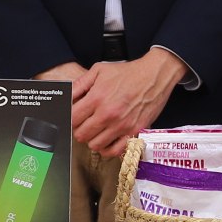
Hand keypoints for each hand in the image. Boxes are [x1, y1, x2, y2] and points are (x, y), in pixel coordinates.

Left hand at [69, 51, 184, 153]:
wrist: (154, 76)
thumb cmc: (128, 72)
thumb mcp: (100, 70)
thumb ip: (80, 83)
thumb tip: (66, 95)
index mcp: (97, 98)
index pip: (73, 119)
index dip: (71, 118)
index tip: (76, 116)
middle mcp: (108, 114)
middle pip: (82, 135)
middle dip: (80, 130)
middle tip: (86, 124)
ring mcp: (122, 125)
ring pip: (95, 145)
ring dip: (93, 139)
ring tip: (97, 131)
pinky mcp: (134, 132)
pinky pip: (114, 151)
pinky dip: (108, 149)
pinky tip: (108, 140)